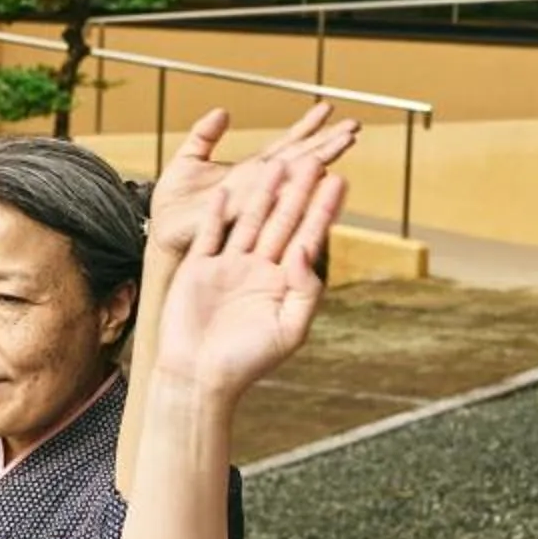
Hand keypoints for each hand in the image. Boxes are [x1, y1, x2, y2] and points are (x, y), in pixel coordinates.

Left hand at [147, 102, 360, 259]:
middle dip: (327, 144)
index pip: (286, 146)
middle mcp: (260, 188)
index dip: (307, 128)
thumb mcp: (186, 160)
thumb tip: (223, 111)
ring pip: (293, 181)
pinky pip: (268, 203)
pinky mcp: (240, 220)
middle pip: (300, 162)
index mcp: (251, 172)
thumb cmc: (174, 205)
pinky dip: (290, 189)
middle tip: (354, 126)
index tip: (328, 109)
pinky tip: (310, 174)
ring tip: (343, 144)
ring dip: (319, 163)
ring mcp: (254, 204)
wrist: (161, 234)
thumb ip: (203, 136)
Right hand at [152, 152, 347, 397]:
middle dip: (298, 191)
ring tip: (277, 162)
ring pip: (248, 221)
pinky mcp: (198, 269)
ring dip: (262, 193)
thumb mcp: (289, 330)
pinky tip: (224, 190)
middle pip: (282, 221)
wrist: (198, 378)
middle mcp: (258, 270)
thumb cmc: (247, 363)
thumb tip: (305, 249)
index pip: (308, 238)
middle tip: (315, 160)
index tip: (339, 182)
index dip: (323, 210)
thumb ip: (304, 290)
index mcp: (283, 284)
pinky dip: (216, 213)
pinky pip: (209, 235)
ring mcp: (227, 267)